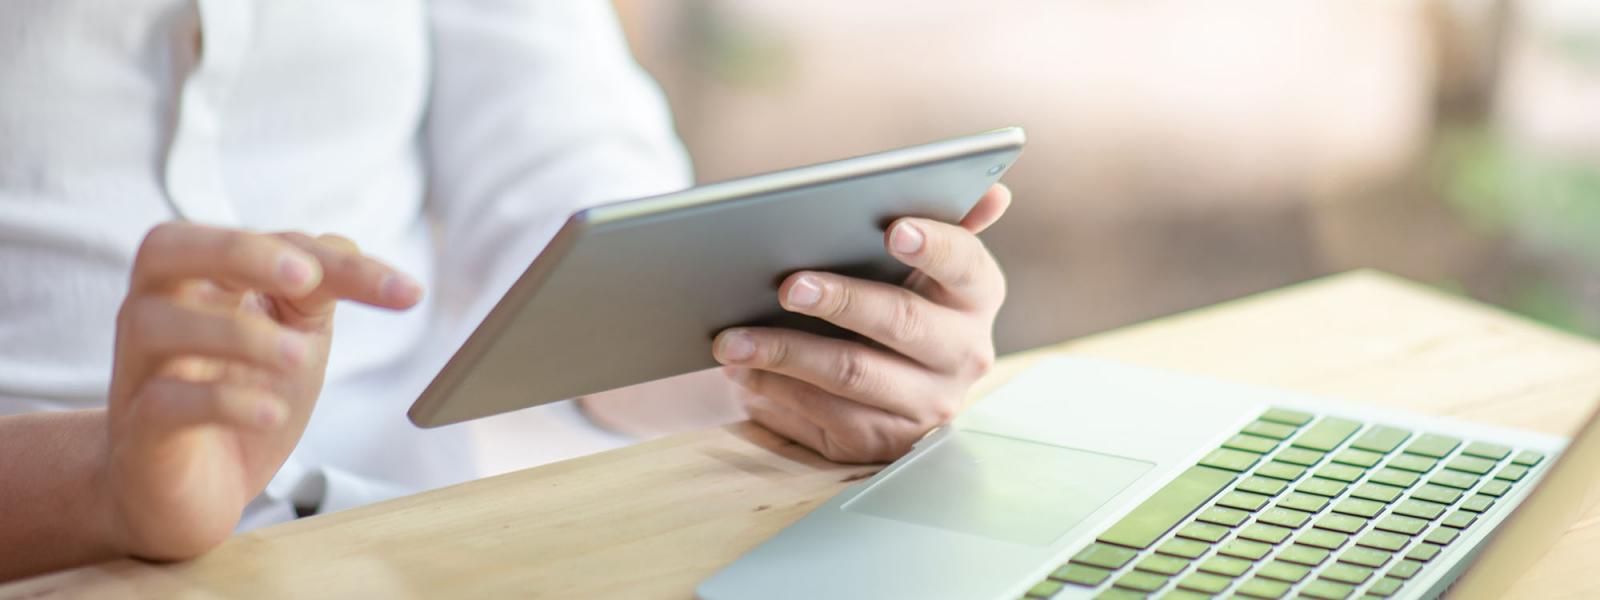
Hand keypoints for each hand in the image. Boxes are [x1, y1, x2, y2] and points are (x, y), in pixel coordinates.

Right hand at [103, 223, 421, 559]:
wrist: (189, 495)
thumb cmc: (242, 400)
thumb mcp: (293, 340)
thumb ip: (316, 294)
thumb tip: (351, 249)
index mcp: (203, 280)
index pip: (263, 243)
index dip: (337, 261)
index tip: (406, 291)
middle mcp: (158, 311)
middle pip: (166, 247)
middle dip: (240, 253)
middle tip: (306, 279)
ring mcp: (139, 369)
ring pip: (157, 322)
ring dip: (239, 333)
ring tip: (299, 357)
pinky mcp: (139, 430)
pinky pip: (165, 401)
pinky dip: (223, 402)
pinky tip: (272, 413)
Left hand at [714, 184, 1010, 462]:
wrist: (881, 379)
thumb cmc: (892, 296)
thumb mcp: (920, 264)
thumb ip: (948, 224)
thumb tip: (994, 194)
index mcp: (977, 296)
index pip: (966, 264)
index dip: (934, 246)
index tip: (894, 229)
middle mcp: (964, 354)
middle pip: (902, 322)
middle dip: (842, 301)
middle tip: (789, 285)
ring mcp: (928, 404)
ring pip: (854, 375)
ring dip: (787, 354)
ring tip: (734, 338)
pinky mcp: (886, 442)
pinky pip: (829, 416)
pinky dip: (779, 391)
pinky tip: (745, 371)